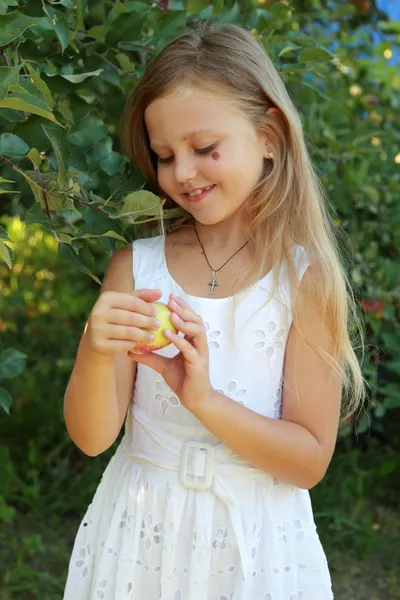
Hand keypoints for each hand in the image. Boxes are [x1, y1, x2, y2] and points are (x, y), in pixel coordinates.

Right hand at [86, 289, 161, 355]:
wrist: (95, 336)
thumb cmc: (115, 316)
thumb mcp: (125, 304)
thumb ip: (142, 297)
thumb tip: (160, 292)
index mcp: (106, 298)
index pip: (132, 302)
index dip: (147, 308)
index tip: (156, 313)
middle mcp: (98, 312)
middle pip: (130, 317)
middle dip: (147, 322)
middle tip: (157, 325)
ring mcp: (97, 329)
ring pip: (127, 332)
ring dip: (143, 335)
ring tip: (152, 337)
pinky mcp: (98, 344)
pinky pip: (121, 345)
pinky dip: (132, 345)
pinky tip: (138, 344)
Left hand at [128, 294, 211, 411]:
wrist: (194, 400)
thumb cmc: (182, 380)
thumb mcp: (162, 366)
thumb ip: (150, 356)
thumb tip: (130, 350)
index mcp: (192, 342)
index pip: (189, 319)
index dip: (181, 308)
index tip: (169, 298)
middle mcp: (199, 344)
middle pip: (196, 320)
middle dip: (184, 309)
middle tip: (170, 301)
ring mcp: (200, 353)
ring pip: (197, 331)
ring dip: (184, 321)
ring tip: (171, 314)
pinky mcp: (198, 364)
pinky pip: (189, 349)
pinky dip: (179, 340)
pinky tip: (168, 334)